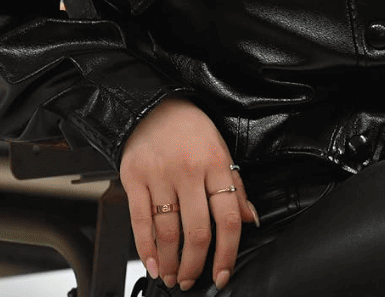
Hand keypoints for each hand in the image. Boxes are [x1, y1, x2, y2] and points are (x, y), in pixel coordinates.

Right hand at [118, 97, 258, 289]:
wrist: (153, 105)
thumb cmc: (191, 130)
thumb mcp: (222, 152)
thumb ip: (235, 187)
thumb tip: (250, 220)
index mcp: (216, 164)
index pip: (228, 218)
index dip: (226, 253)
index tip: (222, 274)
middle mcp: (189, 171)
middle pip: (197, 230)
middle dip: (195, 264)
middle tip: (191, 281)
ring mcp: (160, 175)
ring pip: (168, 231)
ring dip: (170, 262)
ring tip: (172, 276)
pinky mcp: (134, 178)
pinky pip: (140, 221)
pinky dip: (146, 248)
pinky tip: (153, 262)